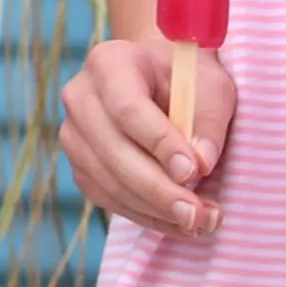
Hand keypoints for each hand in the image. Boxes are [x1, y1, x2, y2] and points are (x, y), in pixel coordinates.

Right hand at [59, 37, 234, 235]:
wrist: (160, 81)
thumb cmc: (188, 79)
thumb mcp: (211, 87)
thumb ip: (208, 122)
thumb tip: (201, 164)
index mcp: (109, 63)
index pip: (127, 108)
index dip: (159, 143)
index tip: (194, 171)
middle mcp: (80, 98)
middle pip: (112, 151)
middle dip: (158, 189)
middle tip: (197, 213)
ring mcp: (74, 135)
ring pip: (109, 182)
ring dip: (156, 210)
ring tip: (201, 221)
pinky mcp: (81, 167)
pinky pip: (110, 199)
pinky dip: (147, 216)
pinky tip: (182, 223)